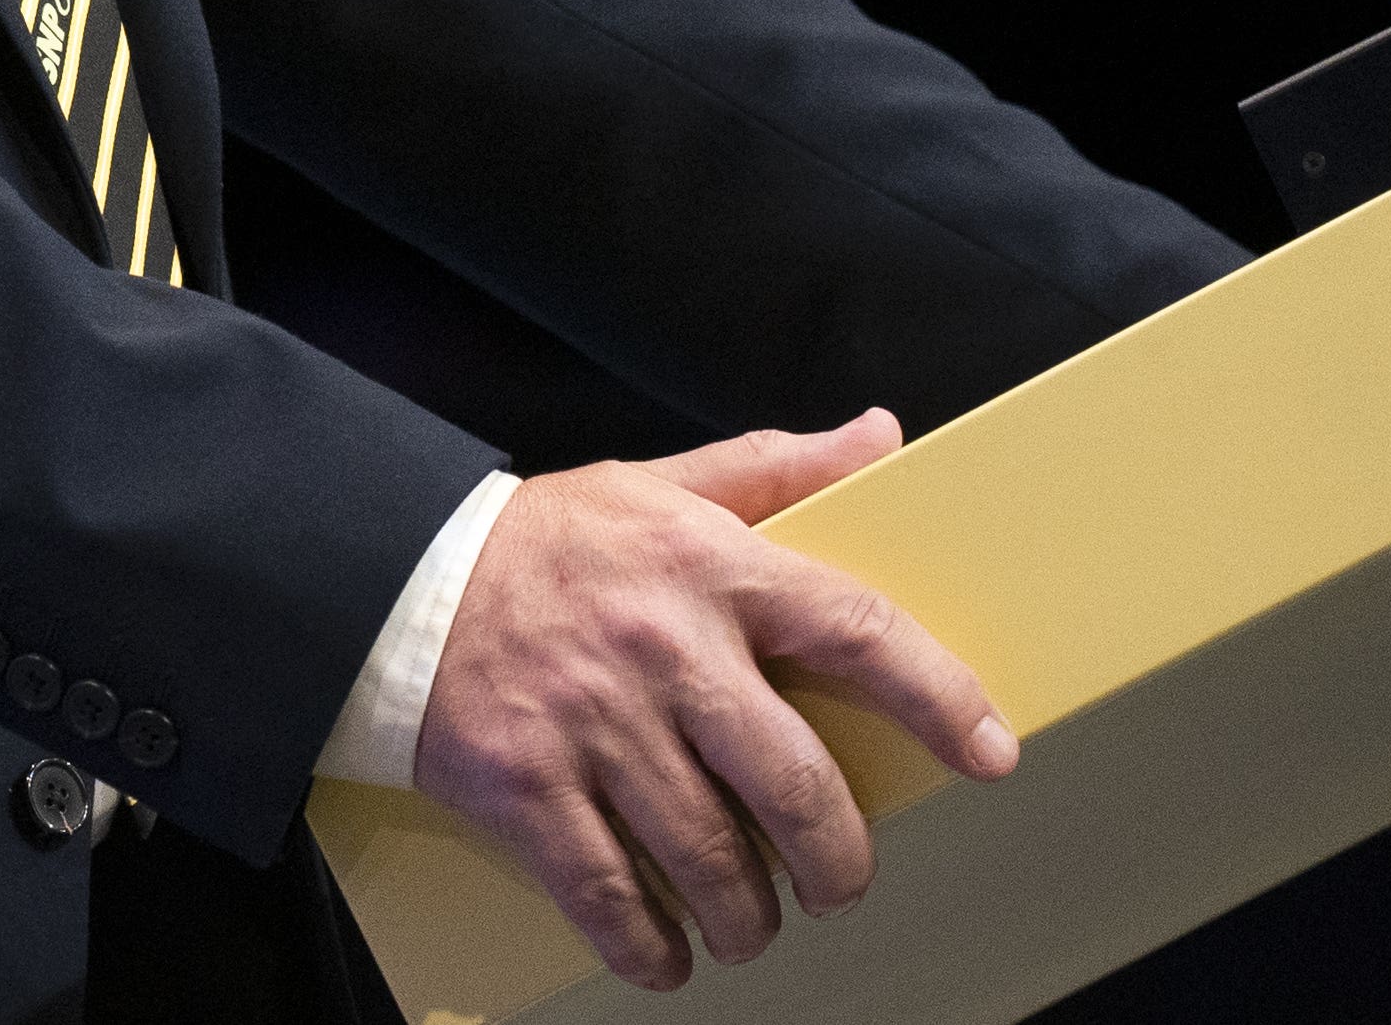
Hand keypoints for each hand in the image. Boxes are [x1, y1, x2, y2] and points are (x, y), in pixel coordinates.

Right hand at [413, 409, 1016, 991]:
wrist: (398, 581)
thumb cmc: (550, 542)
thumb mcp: (664, 483)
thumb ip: (778, 470)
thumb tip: (883, 436)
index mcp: (710, 568)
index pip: (853, 629)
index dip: (937, 695)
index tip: (992, 751)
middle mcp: (663, 650)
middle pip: (790, 782)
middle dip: (836, 857)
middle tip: (842, 881)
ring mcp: (594, 727)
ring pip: (709, 856)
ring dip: (749, 913)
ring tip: (756, 922)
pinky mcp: (528, 790)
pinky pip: (610, 895)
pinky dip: (650, 945)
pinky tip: (669, 955)